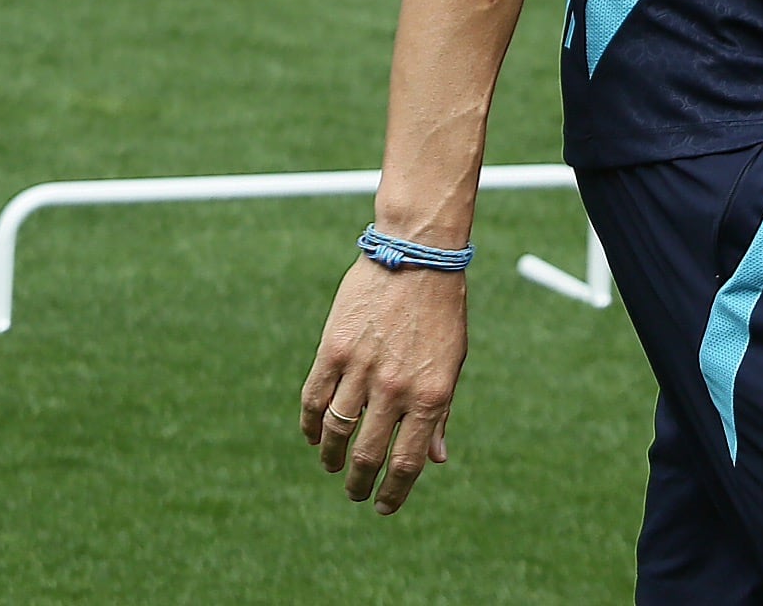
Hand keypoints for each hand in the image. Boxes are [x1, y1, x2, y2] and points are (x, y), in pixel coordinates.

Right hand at [300, 258, 466, 513]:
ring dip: (332, 458)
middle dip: (360, 483)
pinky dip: (310, 424)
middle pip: (368, 455)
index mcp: (430, 396)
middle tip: (355, 493)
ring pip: (337, 432)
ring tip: (333, 467)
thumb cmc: (440, 311)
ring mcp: (361, 369)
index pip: (408, 463)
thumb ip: (440, 413)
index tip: (384, 506)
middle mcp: (395, 389)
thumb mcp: (452, 364)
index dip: (394, 492)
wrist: (416, 255)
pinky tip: (314, 435)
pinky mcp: (333, 349)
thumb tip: (435, 460)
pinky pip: (314, 399)